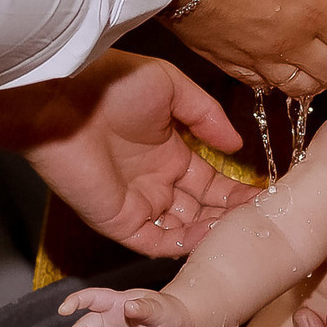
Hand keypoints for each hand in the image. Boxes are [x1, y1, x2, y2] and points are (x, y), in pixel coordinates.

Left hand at [0, 50, 253, 256]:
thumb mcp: (170, 86)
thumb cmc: (108, 82)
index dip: (237, 191)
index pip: (212, 183)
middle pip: (202, 211)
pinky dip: (184, 244)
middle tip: (262, 221)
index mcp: (169, 154)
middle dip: (230, 217)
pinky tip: (211, 238)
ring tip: (243, 232)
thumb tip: (236, 144)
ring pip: (184, 230)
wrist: (59, 97)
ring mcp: (138, 204)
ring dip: (212, 233)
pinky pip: (158, 242)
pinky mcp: (120, 221)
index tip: (266, 196)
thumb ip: (206, 116)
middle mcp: (156, 183)